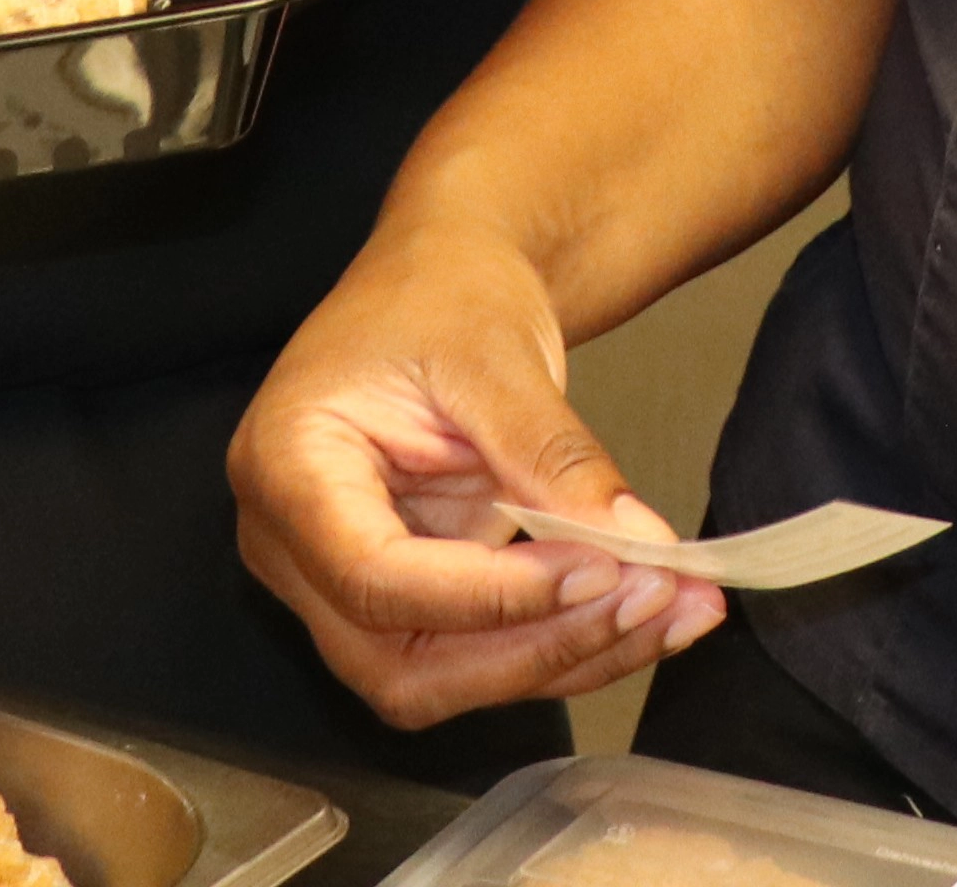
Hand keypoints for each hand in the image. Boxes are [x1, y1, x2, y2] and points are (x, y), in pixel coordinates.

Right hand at [231, 207, 726, 724]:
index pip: (376, 575)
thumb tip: (638, 544)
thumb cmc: (441, 291)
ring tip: (671, 612)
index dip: (488, 596)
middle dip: (532, 648)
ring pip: (438, 678)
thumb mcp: (496, 353)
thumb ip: (554, 456)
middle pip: (398, 657)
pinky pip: (472, 653)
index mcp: (285, 465)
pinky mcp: (400, 603)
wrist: (442, 278)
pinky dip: (559, 642)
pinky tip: (644, 614)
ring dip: (560, 659)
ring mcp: (338, 585)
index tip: (598, 571)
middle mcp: (291, 547)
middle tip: (650, 603)